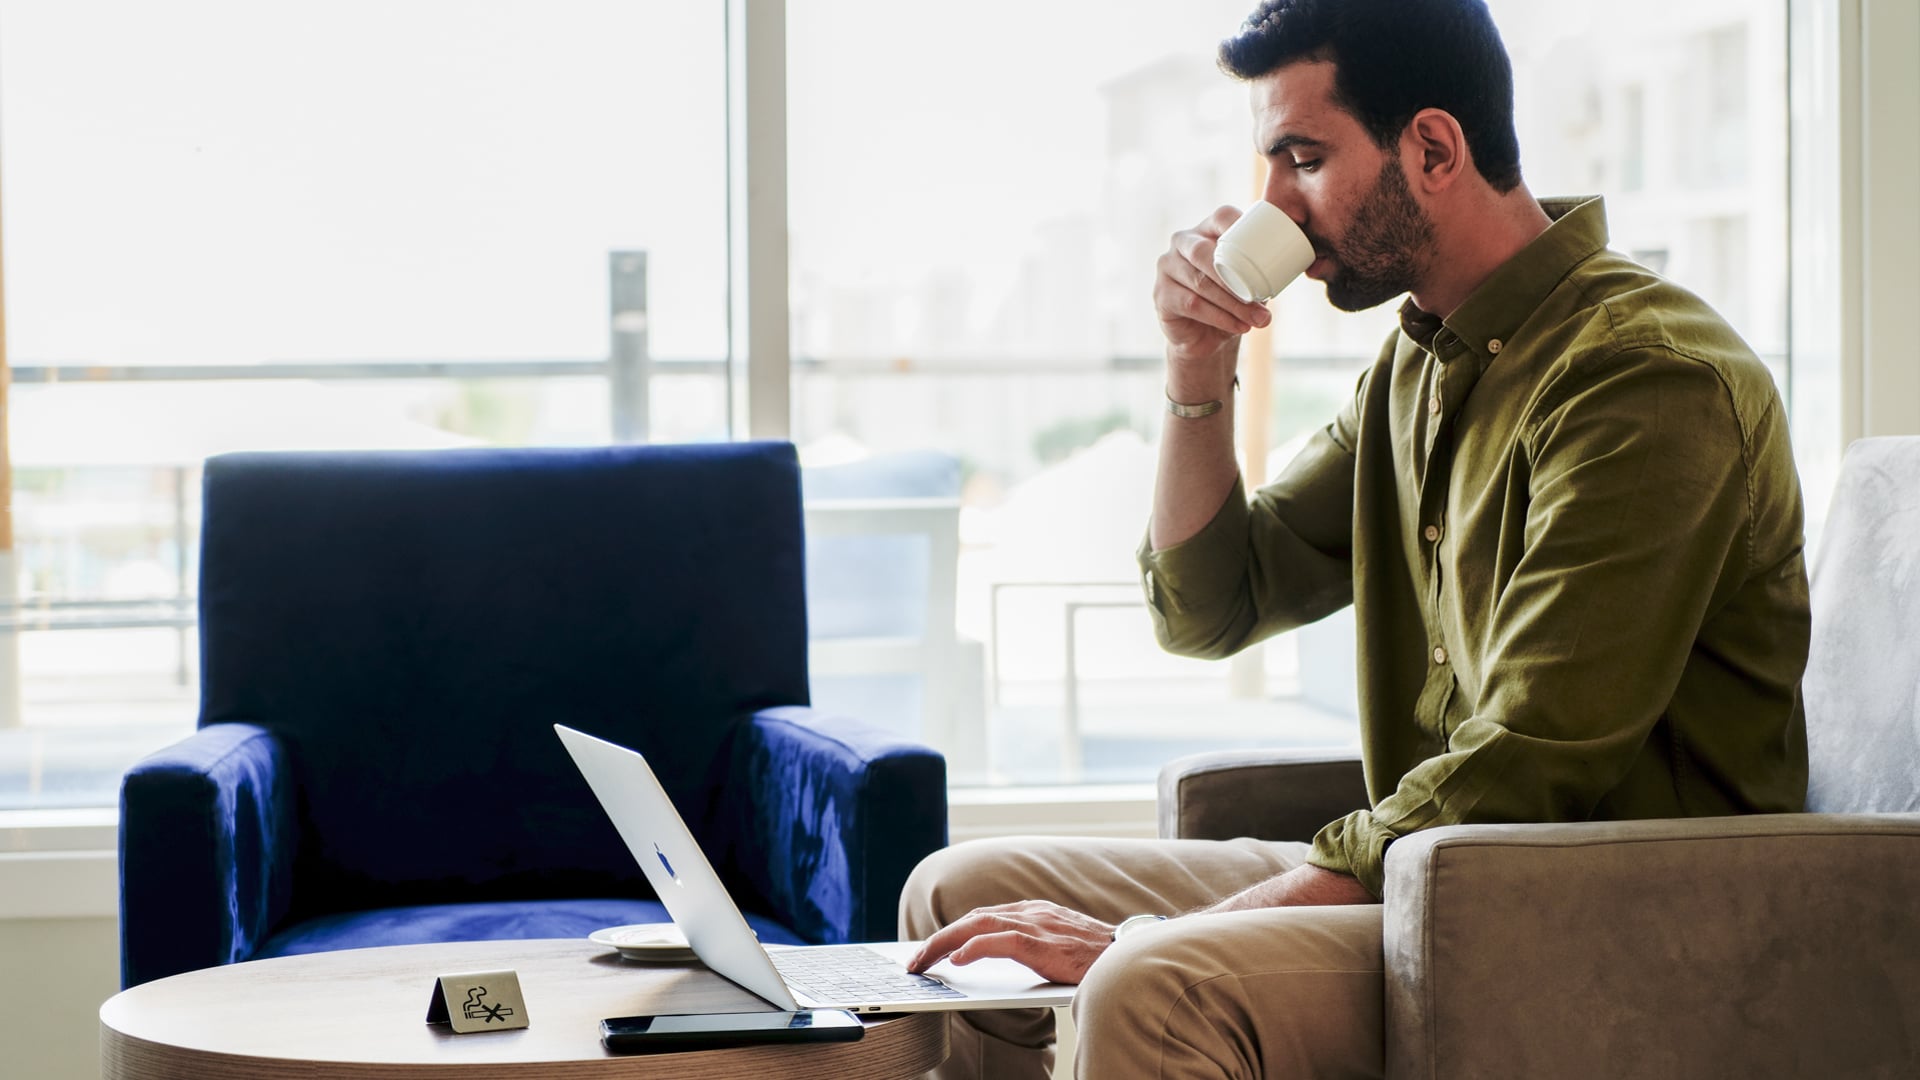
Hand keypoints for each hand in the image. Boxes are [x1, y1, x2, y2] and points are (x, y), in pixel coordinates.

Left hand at [904, 900, 1115, 984]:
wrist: (1129, 955)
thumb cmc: (1096, 957)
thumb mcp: (1056, 946)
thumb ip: (1028, 945)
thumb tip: (994, 959)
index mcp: (1033, 911)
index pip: (982, 916)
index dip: (953, 931)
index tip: (932, 947)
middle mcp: (1031, 912)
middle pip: (972, 919)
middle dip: (939, 938)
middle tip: (915, 960)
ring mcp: (1036, 925)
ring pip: (978, 926)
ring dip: (944, 942)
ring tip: (922, 961)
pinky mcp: (1043, 943)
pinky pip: (1001, 941)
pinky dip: (975, 947)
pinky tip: (957, 958)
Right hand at [1153, 206, 1272, 379]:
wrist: (1208, 336)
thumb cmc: (1234, 298)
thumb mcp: (1253, 277)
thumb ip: (1273, 261)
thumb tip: (1310, 257)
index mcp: (1206, 228)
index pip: (1222, 217)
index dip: (1240, 225)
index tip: (1265, 248)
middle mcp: (1182, 243)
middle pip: (1205, 253)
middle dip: (1236, 280)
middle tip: (1265, 303)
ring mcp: (1167, 268)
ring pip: (1201, 283)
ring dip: (1233, 303)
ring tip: (1259, 320)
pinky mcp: (1161, 295)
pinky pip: (1191, 304)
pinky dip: (1218, 317)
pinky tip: (1238, 327)